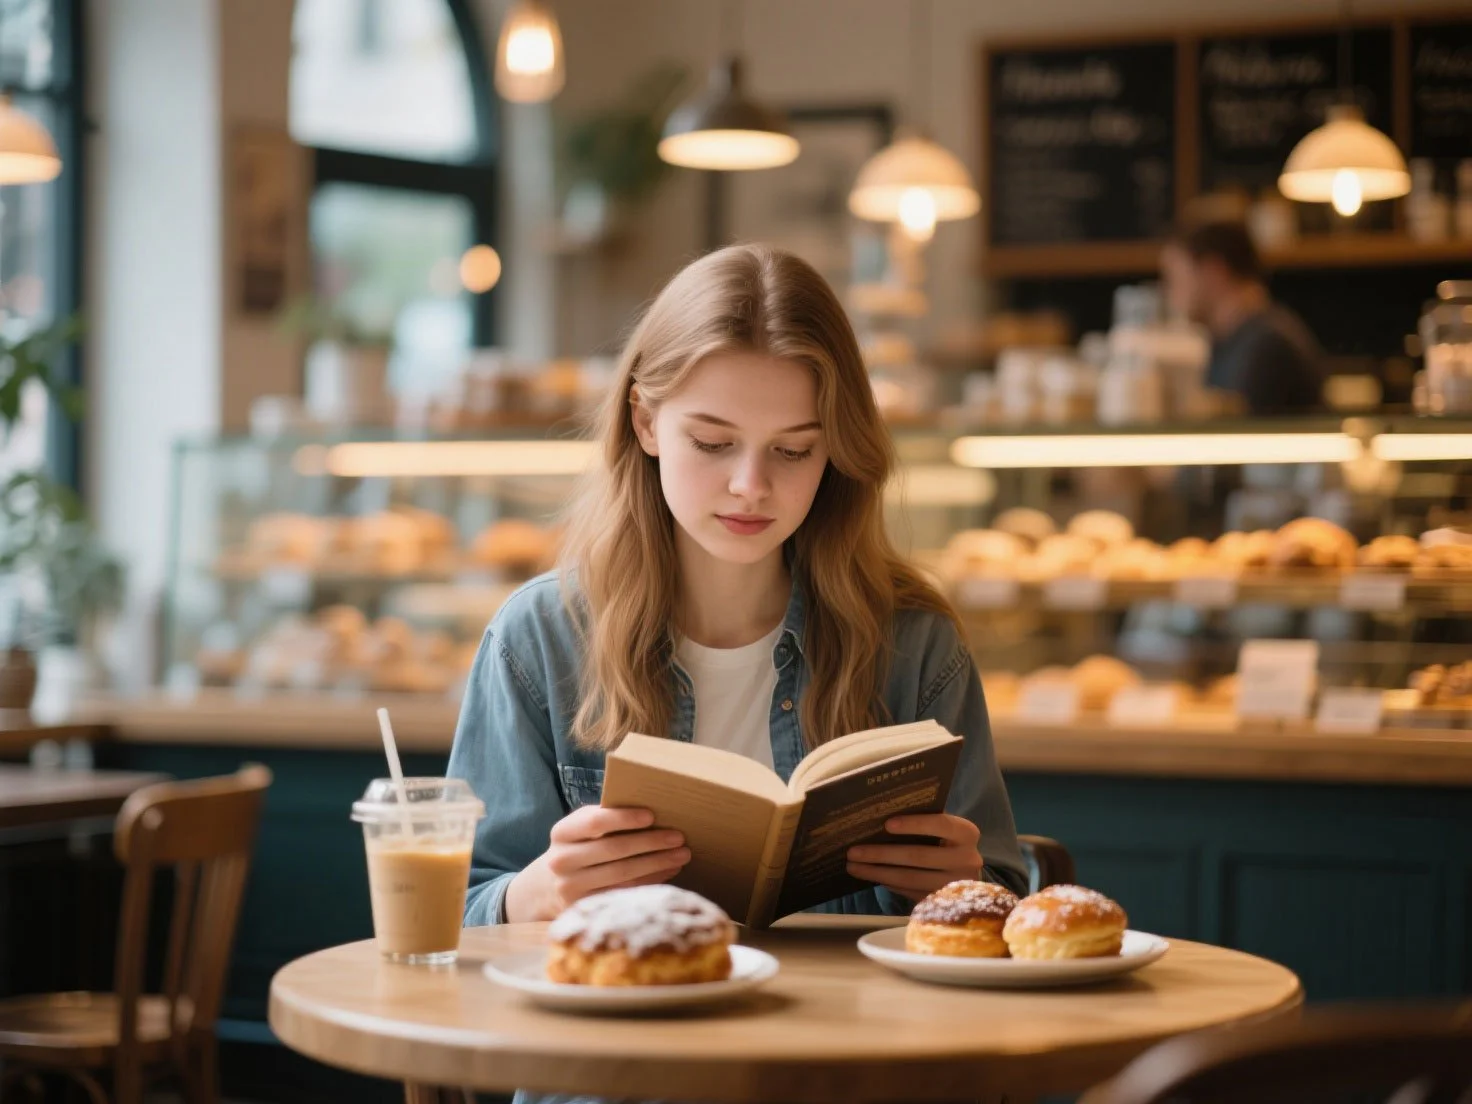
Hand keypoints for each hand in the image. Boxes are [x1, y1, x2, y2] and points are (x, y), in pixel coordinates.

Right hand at [505, 806, 689, 921]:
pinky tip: (668, 872)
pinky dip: (650, 881)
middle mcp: (561, 860)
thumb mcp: (581, 830)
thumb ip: (605, 819)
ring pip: (622, 874)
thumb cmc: (579, 847)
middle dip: (651, 842)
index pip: (595, 822)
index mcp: (562, 832)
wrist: (548, 886)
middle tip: (679, 837)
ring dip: (657, 863)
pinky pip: (624, 893)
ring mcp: (571, 887)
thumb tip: (655, 811)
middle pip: (613, 849)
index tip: (651, 815)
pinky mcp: (585, 907)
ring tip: (682, 855)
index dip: (624, 818)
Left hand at [845, 813, 982, 901]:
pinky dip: (888, 883)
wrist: (965, 874)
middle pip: (918, 856)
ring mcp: (955, 884)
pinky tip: (871, 877)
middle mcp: (967, 859)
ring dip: (878, 872)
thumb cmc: (946, 842)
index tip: (886, 824)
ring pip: (910, 878)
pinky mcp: (943, 902)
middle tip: (853, 852)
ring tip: (853, 866)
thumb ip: (924, 821)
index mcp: (966, 833)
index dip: (914, 824)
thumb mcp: (943, 829)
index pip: (940, 824)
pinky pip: (910, 892)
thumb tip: (880, 817)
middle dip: (882, 853)